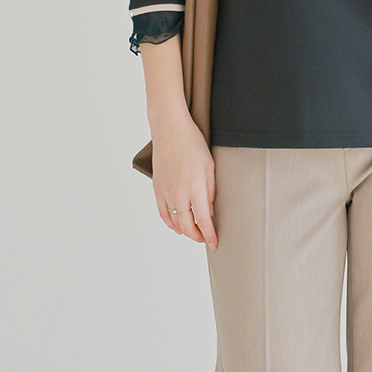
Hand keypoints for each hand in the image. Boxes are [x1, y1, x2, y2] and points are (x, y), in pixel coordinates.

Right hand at [151, 113, 216, 245]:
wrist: (169, 129)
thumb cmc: (192, 143)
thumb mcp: (209, 166)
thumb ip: (211, 191)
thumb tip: (210, 212)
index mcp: (195, 187)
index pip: (203, 221)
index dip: (209, 235)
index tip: (214, 243)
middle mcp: (179, 193)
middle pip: (187, 226)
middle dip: (198, 237)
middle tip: (205, 238)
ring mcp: (166, 191)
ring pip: (175, 222)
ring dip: (185, 231)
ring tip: (194, 234)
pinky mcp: (157, 188)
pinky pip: (162, 213)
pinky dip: (170, 223)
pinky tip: (177, 227)